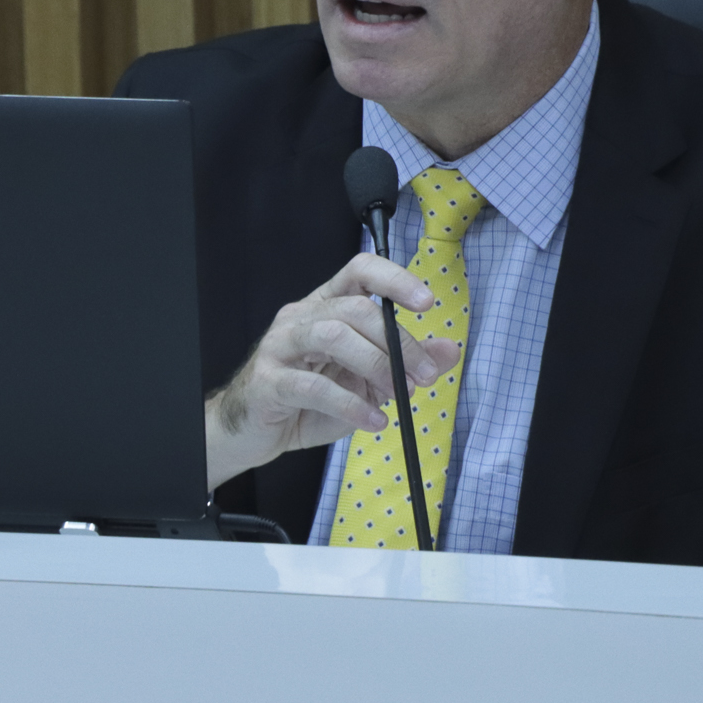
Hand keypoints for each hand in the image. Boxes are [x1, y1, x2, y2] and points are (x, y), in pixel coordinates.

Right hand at [204, 253, 463, 490]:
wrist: (253, 432)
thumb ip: (406, 363)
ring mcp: (281, 346)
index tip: (426, 303)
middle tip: (423, 376)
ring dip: (376, 365)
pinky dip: (350, 404)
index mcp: (326, 306)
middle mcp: (302, 317)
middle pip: (354, 308)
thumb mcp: (367, 382)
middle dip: (398, 343)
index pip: (359, 271)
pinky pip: (313, 386)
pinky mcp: (269, 381)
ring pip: (333, 336)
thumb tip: (449, 350)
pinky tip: (373, 420)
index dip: (394, 279)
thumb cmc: (309, 402)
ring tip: (399, 395)